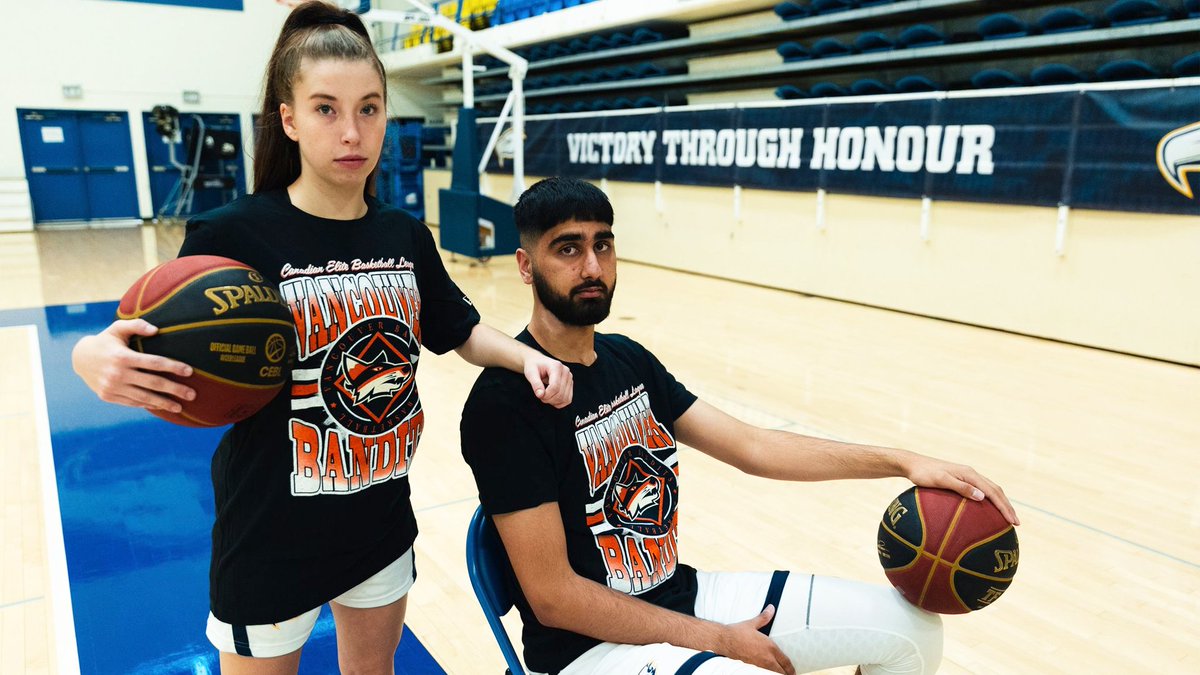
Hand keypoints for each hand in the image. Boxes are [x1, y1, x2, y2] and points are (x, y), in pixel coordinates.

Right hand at [72, 319, 195, 412]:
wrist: (79, 358)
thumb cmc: (105, 341)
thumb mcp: (117, 328)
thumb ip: (136, 325)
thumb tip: (156, 330)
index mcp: (122, 356)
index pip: (154, 363)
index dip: (173, 367)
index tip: (190, 371)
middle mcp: (117, 374)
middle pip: (153, 383)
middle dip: (175, 390)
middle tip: (192, 394)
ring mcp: (112, 387)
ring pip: (144, 397)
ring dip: (164, 403)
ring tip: (180, 407)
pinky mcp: (108, 396)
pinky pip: (132, 402)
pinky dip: (148, 404)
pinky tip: (161, 406)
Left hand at [522, 353, 572, 407]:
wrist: (538, 362)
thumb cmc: (534, 366)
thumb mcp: (530, 373)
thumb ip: (535, 383)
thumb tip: (540, 395)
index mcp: (556, 366)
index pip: (555, 387)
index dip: (546, 395)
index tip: (539, 395)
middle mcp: (566, 371)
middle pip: (560, 394)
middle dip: (548, 399)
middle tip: (540, 396)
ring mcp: (569, 378)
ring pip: (565, 398)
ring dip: (554, 402)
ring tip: (545, 397)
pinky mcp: (570, 384)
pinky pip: (568, 399)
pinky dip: (559, 403)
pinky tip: (551, 399)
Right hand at [715, 606, 794, 674]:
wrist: (723, 640)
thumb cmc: (737, 632)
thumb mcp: (752, 624)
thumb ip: (764, 618)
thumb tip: (771, 608)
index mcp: (770, 647)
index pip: (785, 661)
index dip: (790, 668)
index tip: (791, 671)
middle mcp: (767, 658)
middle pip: (781, 671)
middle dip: (785, 673)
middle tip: (788, 674)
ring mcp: (759, 665)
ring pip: (772, 674)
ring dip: (776, 674)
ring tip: (777, 673)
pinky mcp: (750, 669)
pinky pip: (762, 674)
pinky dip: (766, 673)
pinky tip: (765, 673)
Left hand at [904, 454, 1019, 524]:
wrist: (912, 464)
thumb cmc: (923, 474)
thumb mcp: (940, 480)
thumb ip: (960, 487)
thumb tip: (981, 497)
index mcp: (969, 474)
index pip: (993, 492)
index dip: (1005, 507)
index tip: (1013, 521)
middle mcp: (971, 474)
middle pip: (996, 491)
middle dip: (1007, 507)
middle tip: (1016, 524)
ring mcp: (967, 477)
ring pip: (990, 491)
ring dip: (1000, 504)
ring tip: (1007, 519)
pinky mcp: (961, 481)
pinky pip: (980, 492)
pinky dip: (988, 502)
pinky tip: (985, 514)